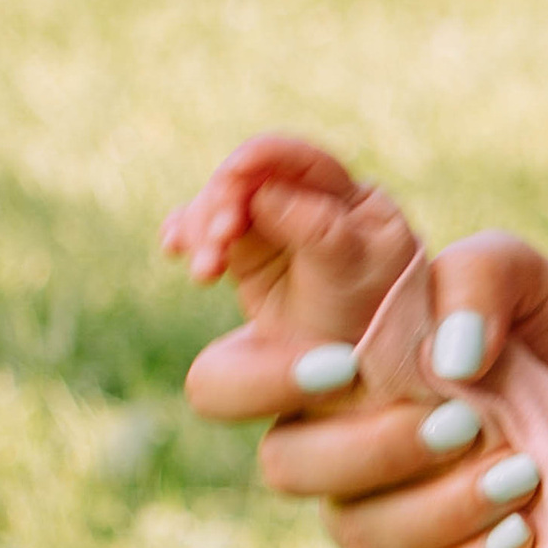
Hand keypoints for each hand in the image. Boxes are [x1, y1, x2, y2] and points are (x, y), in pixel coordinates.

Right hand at [164, 137, 422, 415]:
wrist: (360, 386)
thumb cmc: (372, 326)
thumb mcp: (351, 273)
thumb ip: (316, 229)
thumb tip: (264, 192)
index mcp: (353, 198)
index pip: (302, 162)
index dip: (263, 162)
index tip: (234, 178)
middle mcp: (311, 205)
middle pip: (251, 181)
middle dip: (226, 204)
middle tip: (216, 243)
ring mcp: (274, 228)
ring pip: (223, 205)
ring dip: (203, 227)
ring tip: (204, 269)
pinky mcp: (245, 256)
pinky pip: (209, 233)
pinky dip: (190, 237)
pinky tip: (175, 248)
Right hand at [167, 142, 547, 547]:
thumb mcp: (522, 274)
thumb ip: (478, 275)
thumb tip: (451, 357)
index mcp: (324, 360)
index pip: (226, 379)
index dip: (255, 377)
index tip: (342, 363)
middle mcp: (331, 439)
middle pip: (284, 466)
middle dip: (369, 448)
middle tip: (464, 420)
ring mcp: (375, 508)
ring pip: (354, 532)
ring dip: (438, 506)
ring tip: (524, 470)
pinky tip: (525, 534)